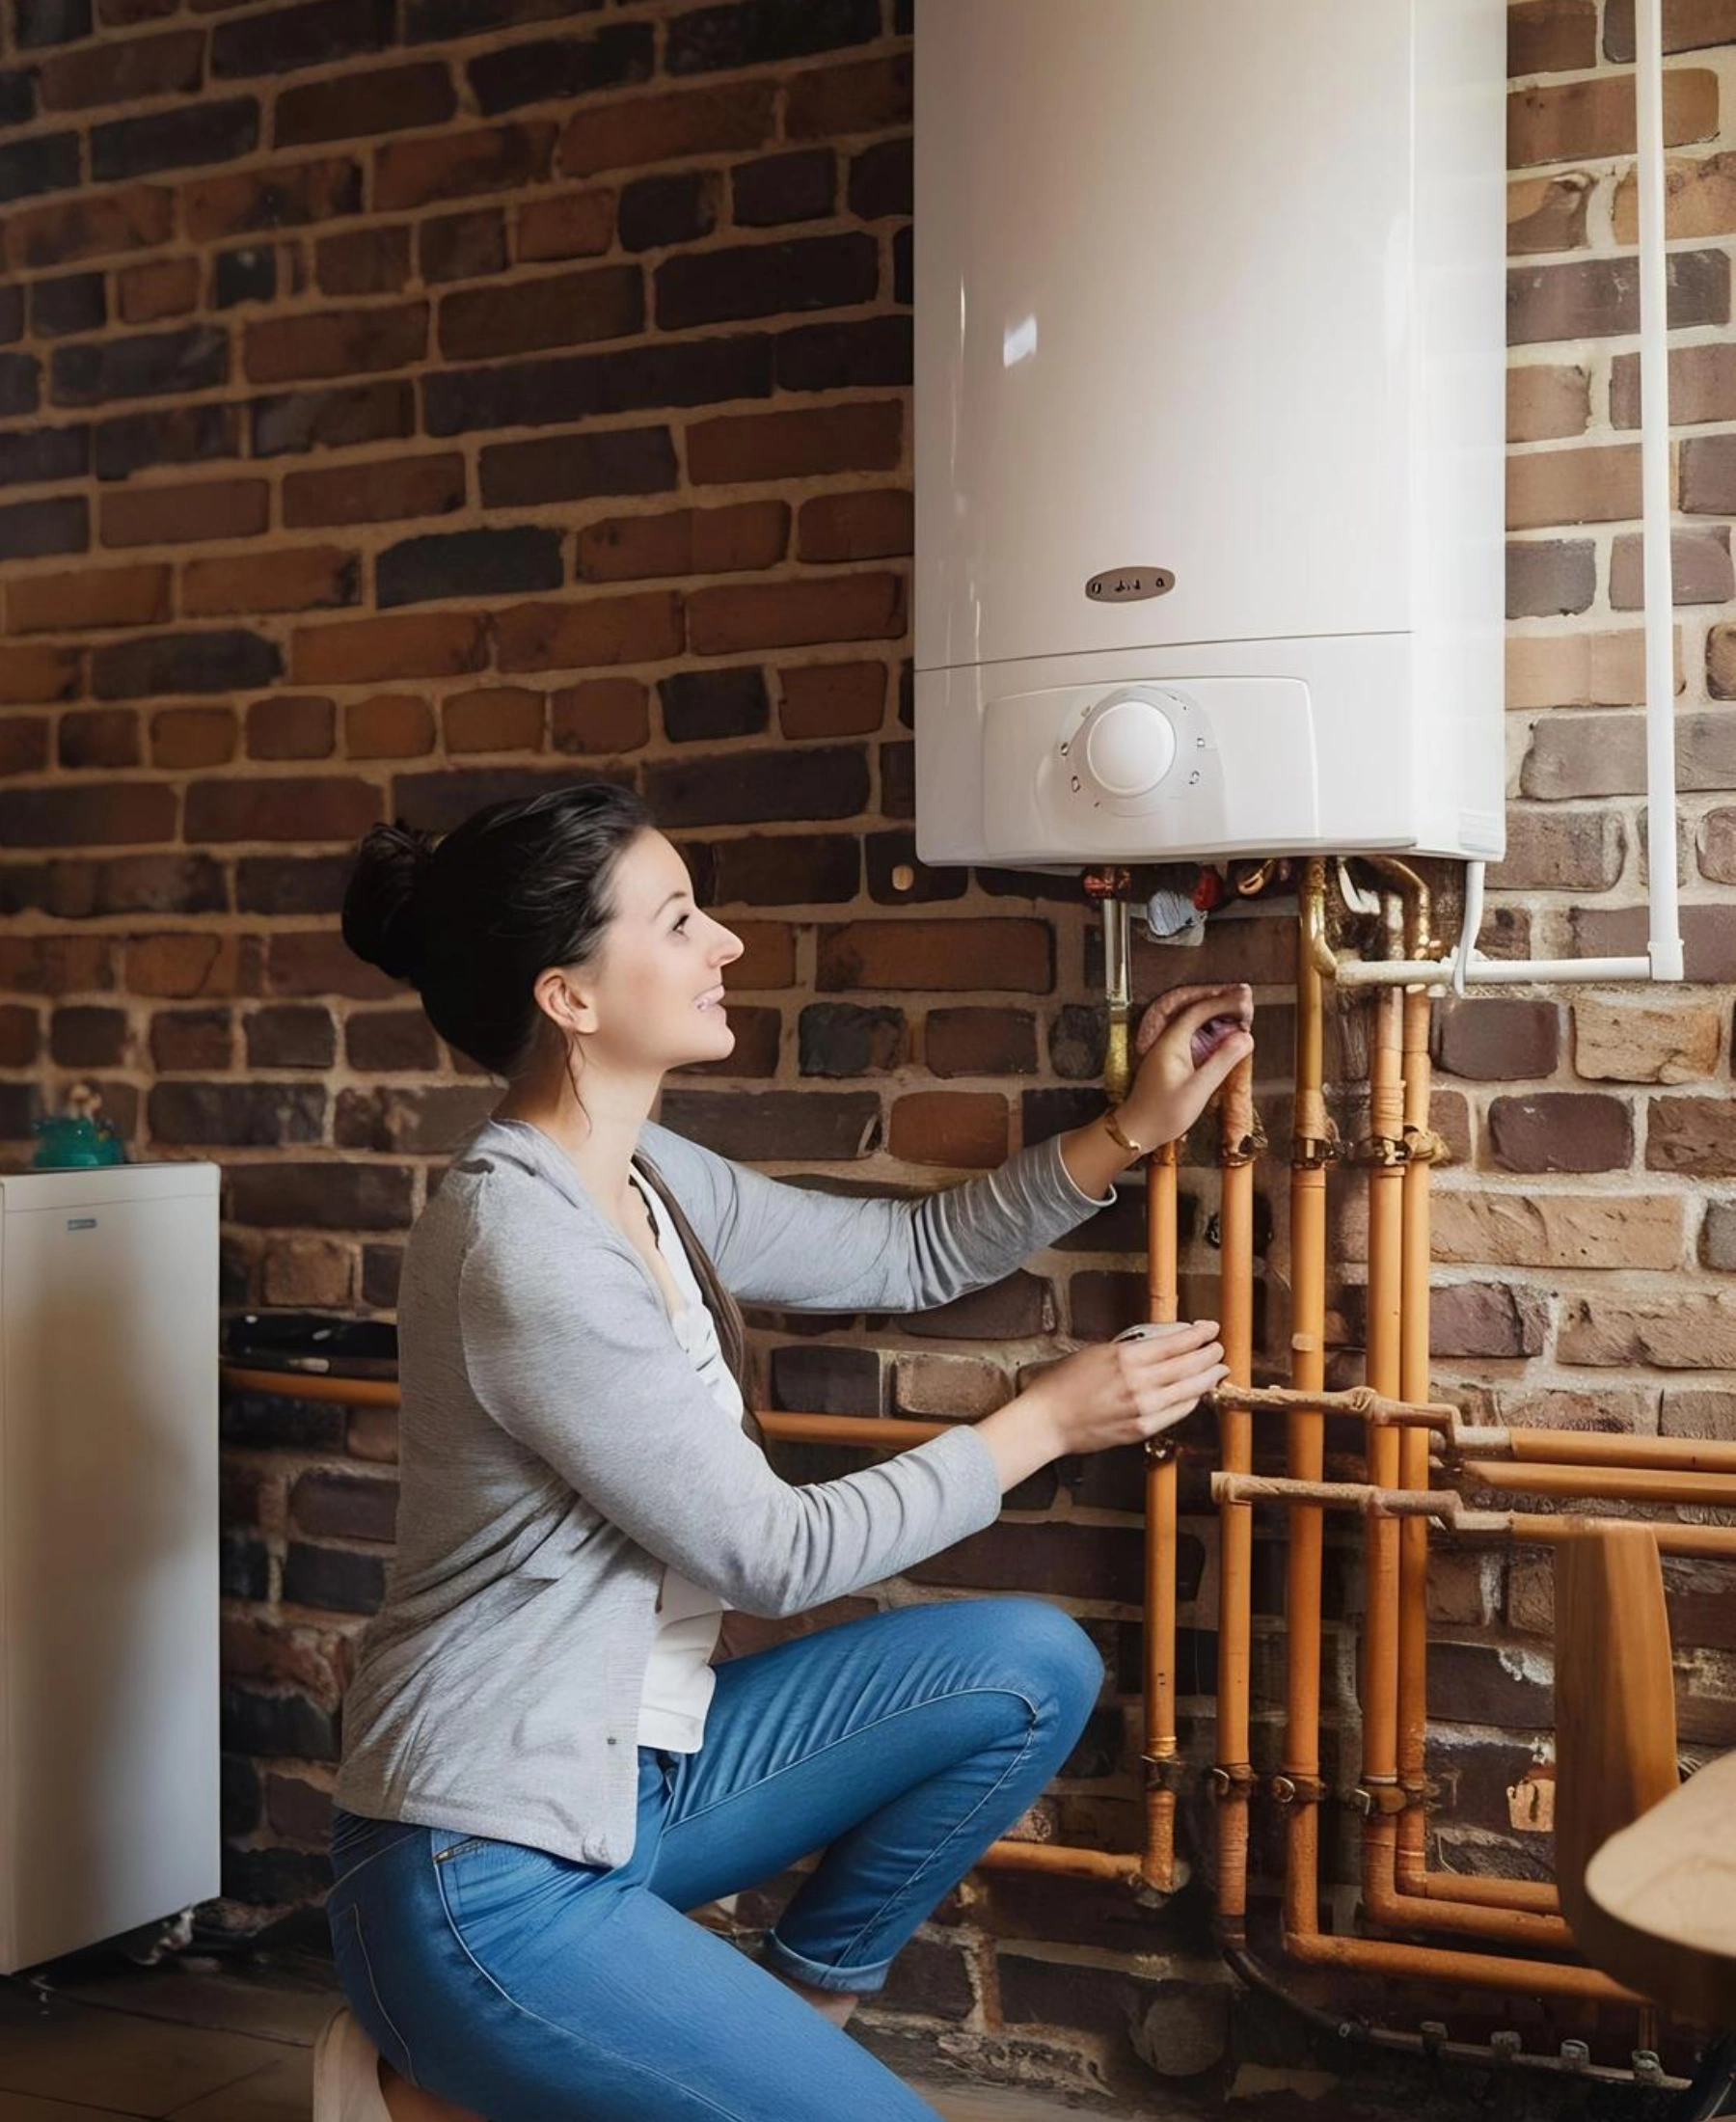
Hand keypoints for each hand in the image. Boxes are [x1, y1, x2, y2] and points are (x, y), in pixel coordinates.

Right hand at [1022, 1319, 1226, 1458]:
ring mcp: (1143, 1408)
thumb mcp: (1098, 1351)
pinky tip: (1197, 1394)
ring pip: (1189, 1390)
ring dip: (1208, 1378)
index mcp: (1126, 1357)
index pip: (1175, 1342)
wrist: (1047, 1420)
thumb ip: (1133, 1348)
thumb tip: (1164, 1343)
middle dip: (1209, 1355)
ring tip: (1218, 1370)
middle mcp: (1139, 1383)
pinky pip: (1178, 1413)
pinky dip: (1192, 1401)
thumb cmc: (1065, 1383)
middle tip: (1219, 1348)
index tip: (1210, 1328)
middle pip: (1189, 1365)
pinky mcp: (1142, 1429)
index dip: (1198, 1334)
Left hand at [1122, 982, 1253, 1147]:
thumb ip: (1221, 1062)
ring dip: (1214, 1013)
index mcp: (1170, 1044)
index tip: (1244, 998)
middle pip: (1193, 1011)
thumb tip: (1245, 1037)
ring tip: (1238, 1008)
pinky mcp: (1170, 1060)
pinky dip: (1208, 1028)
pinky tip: (1223, 1032)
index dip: (1221, 1002)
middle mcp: (1166, 1042)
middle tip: (1243, 995)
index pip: (1197, 1012)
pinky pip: (1191, 1035)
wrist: (1137, 1131)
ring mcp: (1167, 1050)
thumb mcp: (1198, 1089)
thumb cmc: (1164, 1114)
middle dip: (1218, 1001)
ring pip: (1192, 1022)